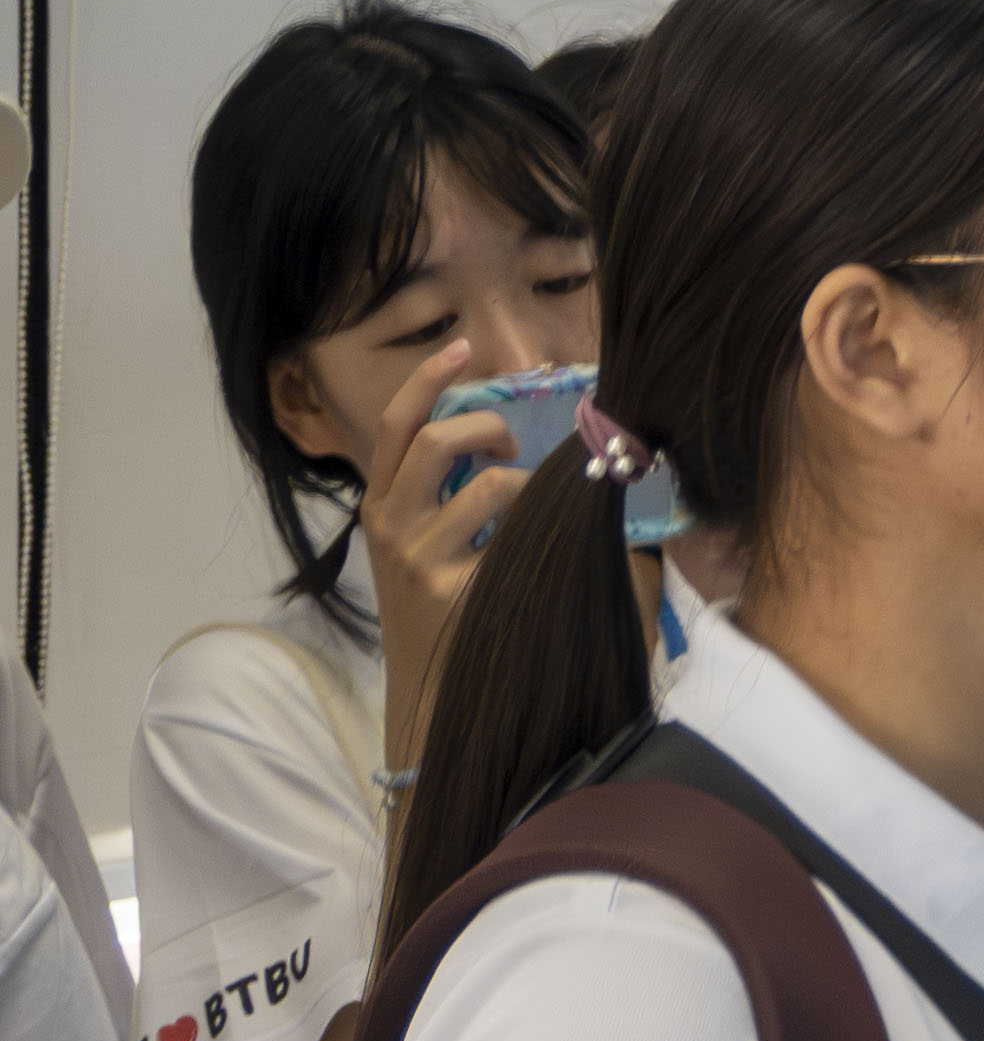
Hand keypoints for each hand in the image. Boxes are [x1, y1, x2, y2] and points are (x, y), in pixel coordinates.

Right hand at [365, 347, 528, 761]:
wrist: (434, 695)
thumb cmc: (449, 613)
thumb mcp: (434, 546)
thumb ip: (455, 496)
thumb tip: (518, 444)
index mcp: (384, 505)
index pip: (397, 426)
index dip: (427, 381)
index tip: (462, 345)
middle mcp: (390, 523)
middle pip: (436, 439)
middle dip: (489, 427)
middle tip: (517, 449)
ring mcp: (417, 556)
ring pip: (483, 482)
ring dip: (526, 481)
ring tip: (534, 505)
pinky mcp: (450, 588)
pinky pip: (508, 529)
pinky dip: (537, 522)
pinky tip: (544, 545)